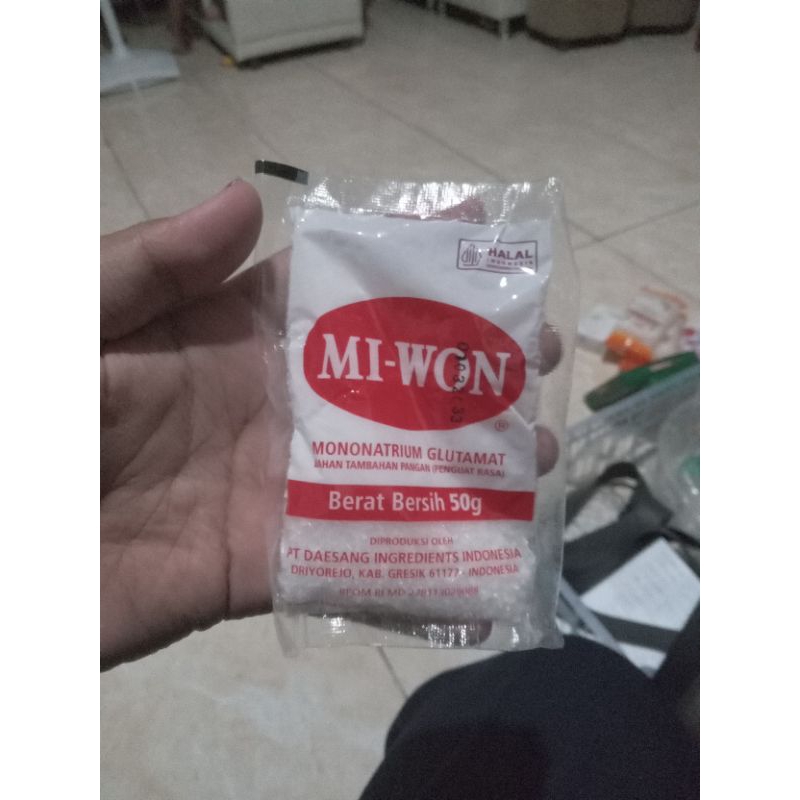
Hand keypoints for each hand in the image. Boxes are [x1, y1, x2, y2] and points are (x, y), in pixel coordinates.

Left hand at [100, 183, 561, 667]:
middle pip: (376, 382)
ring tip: (532, 449)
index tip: (476, 243)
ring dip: (456, 461)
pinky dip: (408, 556)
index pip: (329, 292)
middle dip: (457, 364)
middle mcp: (261, 407)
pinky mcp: (257, 566)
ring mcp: (267, 489)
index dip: (398, 264)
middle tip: (534, 353)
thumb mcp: (74, 316)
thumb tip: (251, 199)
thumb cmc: (32, 415)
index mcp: (223, 339)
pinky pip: (342, 561)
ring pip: (379, 471)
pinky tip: (479, 544)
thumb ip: (156, 263)